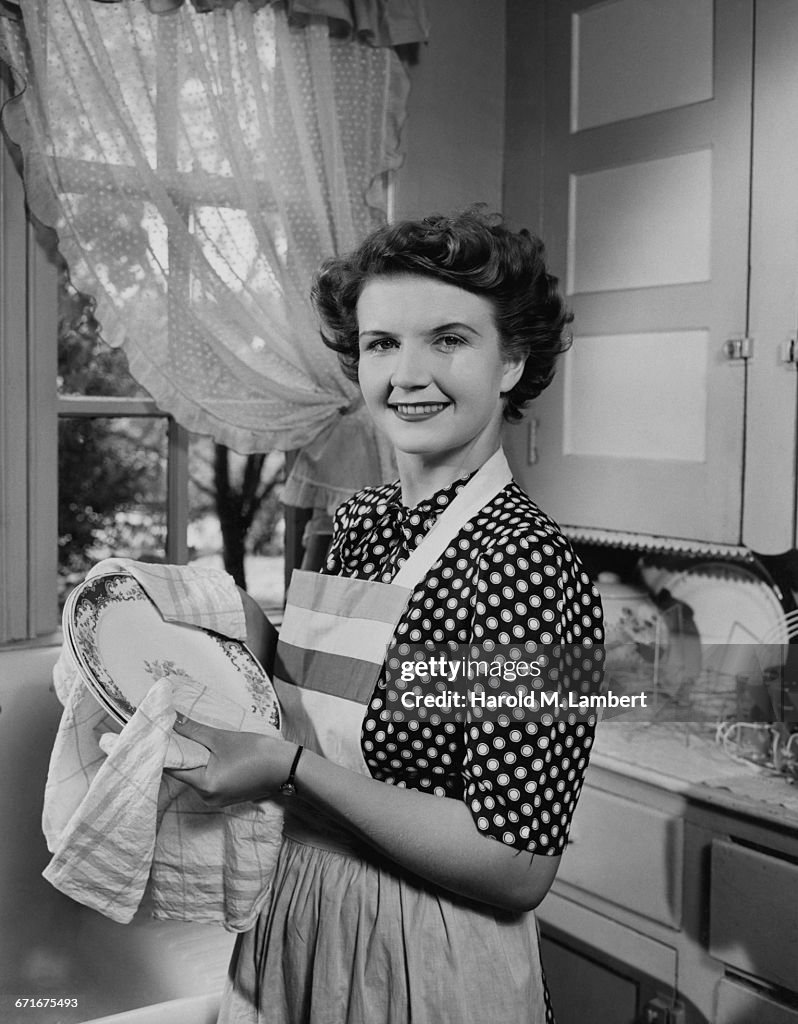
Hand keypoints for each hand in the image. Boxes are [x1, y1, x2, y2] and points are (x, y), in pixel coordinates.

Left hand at [167, 717, 297, 806]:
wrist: (286, 766)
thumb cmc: (256, 752)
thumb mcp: (222, 738)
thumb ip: (194, 730)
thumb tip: (172, 720)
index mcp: (204, 786)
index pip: (173, 768)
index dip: (165, 749)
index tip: (160, 732)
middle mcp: (207, 798)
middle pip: (183, 772)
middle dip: (180, 751)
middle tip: (173, 729)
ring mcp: (217, 798)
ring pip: (195, 775)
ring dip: (193, 757)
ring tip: (190, 736)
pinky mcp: (225, 794)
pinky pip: (207, 778)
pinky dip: (204, 764)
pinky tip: (207, 749)